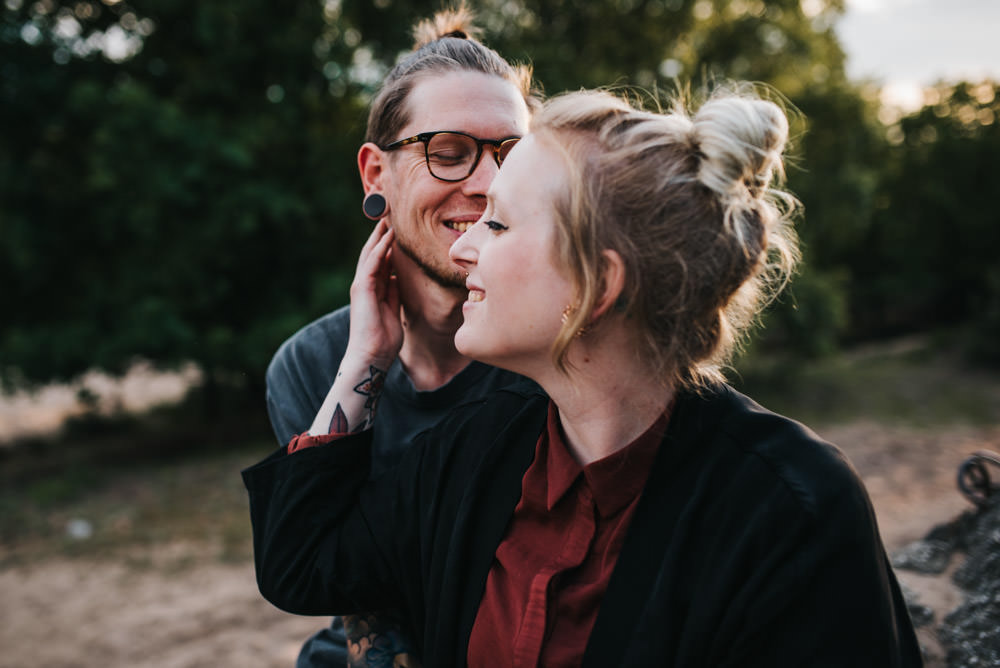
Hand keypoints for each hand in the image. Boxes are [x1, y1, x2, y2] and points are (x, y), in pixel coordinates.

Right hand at [345, 219, 402, 367]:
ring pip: (370, 253)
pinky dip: (380, 248)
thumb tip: (398, 277)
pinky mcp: (362, 289)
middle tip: (389, 215)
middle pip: (373, 253)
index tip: (396, 229)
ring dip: (379, 235)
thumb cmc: (383, 338)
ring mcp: (361, 285)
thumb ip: (394, 293)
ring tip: (388, 218)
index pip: (379, 261)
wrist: (372, 355)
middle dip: (381, 234)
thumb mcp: (393, 309)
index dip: (386, 244)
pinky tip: (389, 236)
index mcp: (373, 289)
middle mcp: (365, 284)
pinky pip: (372, 263)